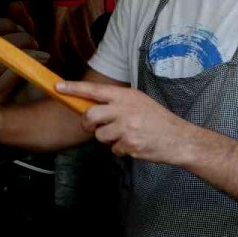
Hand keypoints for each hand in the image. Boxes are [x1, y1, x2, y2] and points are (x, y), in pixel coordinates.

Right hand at [0, 16, 49, 105]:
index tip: (17, 21)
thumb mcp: (32, 43)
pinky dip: (19, 72)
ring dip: (19, 54)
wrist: (54, 98)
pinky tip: (40, 64)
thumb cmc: (39, 71)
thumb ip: (23, 24)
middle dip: (15, 38)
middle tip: (33, 40)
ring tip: (41, 54)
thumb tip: (14, 5)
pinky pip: (0, 85)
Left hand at [57, 80, 198, 162]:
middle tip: (93, 127)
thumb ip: (118, 102)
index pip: (94, 90)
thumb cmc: (158, 120)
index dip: (74, 88)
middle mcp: (124, 109)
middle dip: (88, 124)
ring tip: (125, 136)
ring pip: (100, 135)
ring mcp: (126, 127)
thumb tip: (93, 106)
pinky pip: (113, 149)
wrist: (179, 138)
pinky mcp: (129, 144)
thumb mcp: (139, 102)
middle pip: (90, 115)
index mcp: (126, 95)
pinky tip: (134, 145)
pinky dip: (121, 149)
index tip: (58, 87)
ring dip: (108, 139)